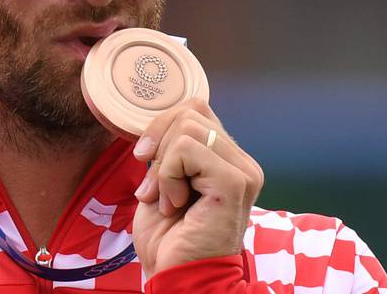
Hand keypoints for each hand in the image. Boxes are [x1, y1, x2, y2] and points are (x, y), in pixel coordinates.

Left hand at [130, 99, 263, 277]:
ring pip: (187, 127)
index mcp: (227, 159)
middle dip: (159, 145)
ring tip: (167, 200)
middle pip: (190, 112)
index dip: (161, 127)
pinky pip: (187, 148)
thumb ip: (170, 149)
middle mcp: (242, 162)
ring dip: (163, 165)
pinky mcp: (234, 182)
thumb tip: (156, 120)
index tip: (144, 160)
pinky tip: (176, 204)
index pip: (194, 109)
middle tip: (154, 189)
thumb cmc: (168, 237)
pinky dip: (167, 175)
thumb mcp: (163, 180)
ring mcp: (242, 171)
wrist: (176, 277)